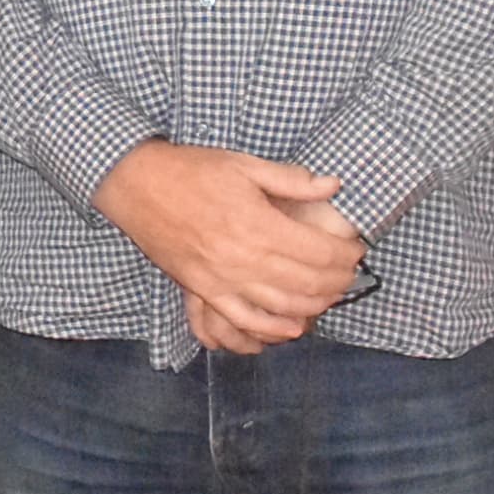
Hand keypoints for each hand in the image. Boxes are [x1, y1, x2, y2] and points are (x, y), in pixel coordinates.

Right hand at [95, 142, 363, 343]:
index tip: (356, 248)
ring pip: (285, 307)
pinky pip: (245, 321)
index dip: (348, 255)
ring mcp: (223, 280)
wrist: (136, 185)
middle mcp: (245, 258)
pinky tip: (293, 326)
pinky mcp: (204, 291)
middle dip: (339, 281)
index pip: (322, 253)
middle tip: (349, 271)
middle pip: (310, 284)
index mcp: (259, 225)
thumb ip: (290, 179)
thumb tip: (332, 185)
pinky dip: (274, 330)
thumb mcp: (242, 164)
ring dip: (316, 305)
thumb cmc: (190, 171)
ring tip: (329, 293)